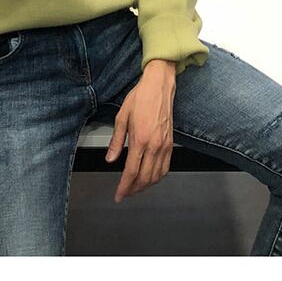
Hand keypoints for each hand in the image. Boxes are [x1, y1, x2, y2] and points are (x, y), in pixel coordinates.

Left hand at [105, 60, 175, 202]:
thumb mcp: (121, 117)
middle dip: (134, 190)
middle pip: (145, 178)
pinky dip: (157, 176)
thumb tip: (111, 158)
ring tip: (135, 187)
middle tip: (125, 193)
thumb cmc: (140, 97)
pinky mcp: (171, 143)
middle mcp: (154, 145)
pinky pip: (166, 167)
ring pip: (157, 175)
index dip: (124, 187)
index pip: (131, 172)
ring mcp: (164, 145)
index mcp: (140, 139)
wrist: (159, 86)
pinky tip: (150, 177)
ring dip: (146, 186)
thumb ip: (116, 141)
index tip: (119, 194)